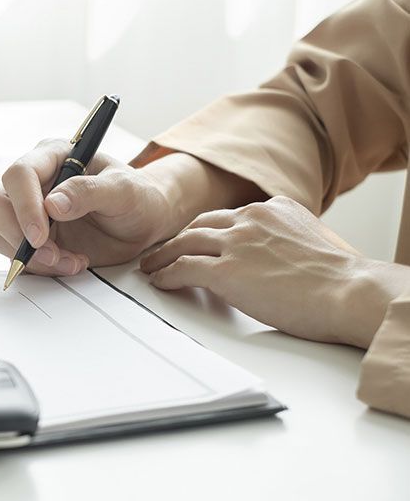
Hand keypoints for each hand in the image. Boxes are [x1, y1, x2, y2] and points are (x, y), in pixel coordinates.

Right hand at [0, 139, 177, 274]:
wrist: (143, 223)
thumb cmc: (136, 198)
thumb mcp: (125, 190)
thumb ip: (89, 192)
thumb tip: (53, 204)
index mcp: (52, 157)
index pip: (19, 174)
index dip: (24, 206)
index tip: (40, 235)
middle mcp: (32, 182)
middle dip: (16, 234)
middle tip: (51, 254)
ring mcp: (26, 211)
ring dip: (28, 256)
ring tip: (70, 261)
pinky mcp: (28, 238)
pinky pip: (12, 255)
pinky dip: (36, 267)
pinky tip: (69, 263)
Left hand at [140, 196, 409, 347]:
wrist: (350, 292)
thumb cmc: (342, 279)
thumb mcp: (315, 240)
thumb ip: (288, 238)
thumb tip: (277, 256)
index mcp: (274, 208)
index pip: (229, 216)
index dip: (207, 230)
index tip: (194, 239)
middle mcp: (252, 218)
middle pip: (201, 224)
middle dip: (179, 238)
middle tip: (164, 250)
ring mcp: (237, 243)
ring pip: (185, 242)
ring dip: (163, 255)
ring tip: (150, 266)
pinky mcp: (226, 271)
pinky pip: (183, 268)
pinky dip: (167, 275)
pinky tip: (160, 282)